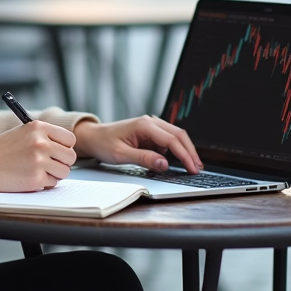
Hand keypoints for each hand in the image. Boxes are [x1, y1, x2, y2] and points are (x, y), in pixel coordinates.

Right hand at [0, 121, 76, 191]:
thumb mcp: (23, 133)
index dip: (65, 147)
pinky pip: (52, 183)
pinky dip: (44, 183)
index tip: (58, 152)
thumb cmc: (1, 149)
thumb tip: (66, 148)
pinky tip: (29, 177)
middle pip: (70, 156)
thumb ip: (44, 136)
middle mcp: (41, 142)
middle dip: (62, 162)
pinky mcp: (35, 178)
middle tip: (51, 164)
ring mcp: (39, 161)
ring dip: (55, 174)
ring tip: (39, 171)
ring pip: (64, 171)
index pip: (69, 139)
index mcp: (39, 127)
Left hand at [72, 116, 202, 173]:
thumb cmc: (104, 143)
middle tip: (197, 168)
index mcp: (144, 125)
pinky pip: (167, 140)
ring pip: (175, 136)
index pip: (171, 140)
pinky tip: (176, 161)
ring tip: (191, 166)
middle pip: (178, 135)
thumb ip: (144, 159)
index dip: (185, 155)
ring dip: (183, 150)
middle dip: (190, 152)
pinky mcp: (150, 132)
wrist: (93, 137)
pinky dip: (174, 150)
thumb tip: (165, 164)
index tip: (192, 168)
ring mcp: (151, 126)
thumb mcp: (122, 155)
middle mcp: (150, 122)